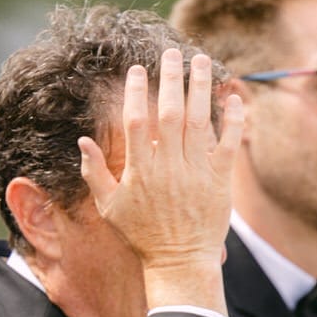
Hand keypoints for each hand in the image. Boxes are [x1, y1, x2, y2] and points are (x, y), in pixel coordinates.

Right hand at [79, 49, 242, 283]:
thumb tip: (82, 142)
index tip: (136, 71)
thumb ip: (95, 173)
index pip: (136, 122)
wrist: (179, 263)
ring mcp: (196, 172)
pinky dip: (233, 118)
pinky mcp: (220, 179)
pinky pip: (229, 142)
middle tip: (171, 53)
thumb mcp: (109, 208)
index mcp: (140, 171)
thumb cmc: (142, 235)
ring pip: (199, 120)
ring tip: (202, 60)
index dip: (135, 92)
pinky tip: (233, 95)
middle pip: (169, 112)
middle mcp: (169, 167)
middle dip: (170, 79)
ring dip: (200, 87)